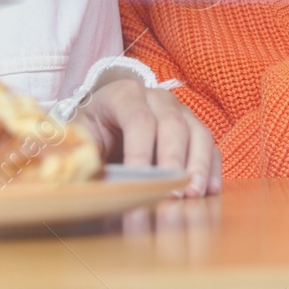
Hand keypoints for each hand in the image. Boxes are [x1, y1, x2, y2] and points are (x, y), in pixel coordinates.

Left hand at [73, 80, 220, 196]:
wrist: (104, 122)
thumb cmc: (90, 132)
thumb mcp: (76, 136)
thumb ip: (77, 150)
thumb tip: (78, 170)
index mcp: (124, 95)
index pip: (138, 119)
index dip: (140, 152)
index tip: (140, 182)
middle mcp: (157, 98)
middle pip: (173, 125)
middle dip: (174, 161)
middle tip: (173, 192)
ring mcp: (181, 112)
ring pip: (199, 132)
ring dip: (198, 165)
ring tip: (194, 193)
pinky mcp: (195, 130)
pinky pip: (211, 146)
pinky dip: (212, 167)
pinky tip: (209, 190)